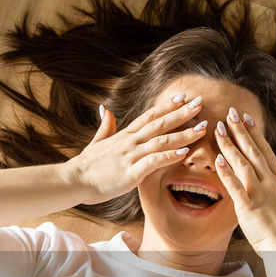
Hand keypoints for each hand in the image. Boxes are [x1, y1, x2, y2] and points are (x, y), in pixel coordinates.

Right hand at [68, 94, 207, 204]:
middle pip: (160, 123)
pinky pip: (153, 161)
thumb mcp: (96, 142)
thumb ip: (105, 126)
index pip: (150, 115)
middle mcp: (130, 142)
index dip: (167, 105)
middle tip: (201, 103)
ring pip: (161, 141)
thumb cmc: (85, 166)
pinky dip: (169, 156)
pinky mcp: (131, 173)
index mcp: (124, 135)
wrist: (72, 180)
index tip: (184, 96)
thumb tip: (105, 110)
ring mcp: (130, 156)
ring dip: (183, 134)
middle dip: (182, 113)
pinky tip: (185, 153)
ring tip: (202, 128)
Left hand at [213, 107, 275, 252]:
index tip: (245, 118)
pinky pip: (235, 185)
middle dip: (240, 131)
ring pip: (242, 163)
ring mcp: (260, 192)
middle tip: (229, 113)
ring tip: (218, 129)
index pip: (266, 150)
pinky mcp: (248, 206)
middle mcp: (270, 182)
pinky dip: (226, 171)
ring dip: (229, 145)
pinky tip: (217, 158)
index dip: (255, 133)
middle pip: (253, 151)